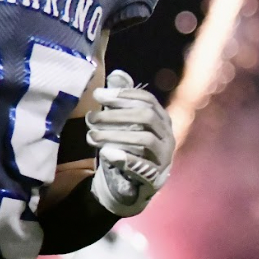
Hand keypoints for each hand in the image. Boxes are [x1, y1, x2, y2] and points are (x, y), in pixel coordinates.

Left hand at [86, 70, 173, 216]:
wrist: (133, 184)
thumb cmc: (128, 147)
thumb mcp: (124, 123)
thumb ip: (122, 101)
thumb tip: (117, 74)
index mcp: (161, 118)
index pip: (147, 100)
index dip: (123, 95)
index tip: (98, 95)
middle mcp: (167, 135)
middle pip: (146, 116)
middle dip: (116, 115)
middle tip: (90, 117)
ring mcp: (164, 156)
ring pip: (145, 139)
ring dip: (115, 135)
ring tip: (91, 135)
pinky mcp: (156, 177)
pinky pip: (144, 166)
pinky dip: (125, 158)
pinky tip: (106, 153)